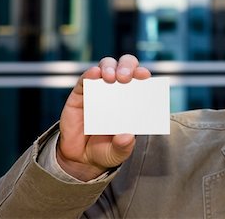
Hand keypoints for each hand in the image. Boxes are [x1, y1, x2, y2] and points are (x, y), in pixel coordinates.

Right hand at [57, 55, 150, 180]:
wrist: (79, 158)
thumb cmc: (105, 151)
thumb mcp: (116, 153)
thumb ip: (123, 146)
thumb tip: (128, 136)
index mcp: (132, 101)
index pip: (141, 81)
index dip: (143, 75)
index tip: (145, 76)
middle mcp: (118, 91)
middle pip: (125, 66)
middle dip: (127, 67)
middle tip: (125, 78)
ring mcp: (99, 90)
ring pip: (107, 66)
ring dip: (110, 68)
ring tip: (110, 78)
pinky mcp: (80, 93)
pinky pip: (85, 79)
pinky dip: (90, 74)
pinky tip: (94, 74)